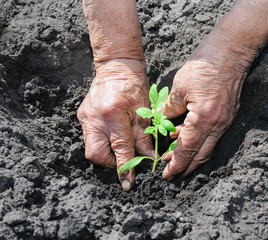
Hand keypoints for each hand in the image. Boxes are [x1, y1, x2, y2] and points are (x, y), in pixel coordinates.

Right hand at [77, 59, 152, 189]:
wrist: (117, 67)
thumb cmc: (134, 86)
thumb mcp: (144, 111)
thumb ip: (143, 136)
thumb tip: (147, 158)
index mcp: (113, 114)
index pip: (119, 148)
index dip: (124, 168)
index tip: (128, 183)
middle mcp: (95, 118)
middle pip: (95, 154)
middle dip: (110, 163)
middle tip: (124, 159)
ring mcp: (85, 117)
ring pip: (91, 148)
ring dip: (106, 153)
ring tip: (120, 146)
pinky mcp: (82, 116)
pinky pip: (90, 137)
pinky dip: (102, 142)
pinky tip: (112, 135)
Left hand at [162, 58, 246, 179]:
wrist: (230, 51)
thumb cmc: (204, 66)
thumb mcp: (180, 87)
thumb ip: (169, 108)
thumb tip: (161, 121)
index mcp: (204, 118)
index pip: (188, 150)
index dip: (176, 164)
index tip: (166, 175)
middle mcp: (218, 124)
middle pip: (200, 155)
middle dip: (185, 167)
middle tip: (170, 173)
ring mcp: (225, 121)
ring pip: (207, 147)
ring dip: (191, 155)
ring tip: (173, 155)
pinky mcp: (227, 115)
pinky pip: (211, 136)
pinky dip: (198, 141)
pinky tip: (184, 136)